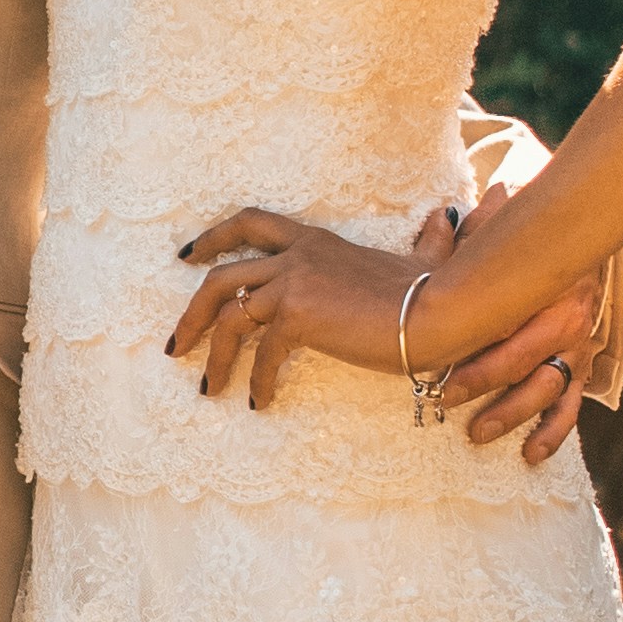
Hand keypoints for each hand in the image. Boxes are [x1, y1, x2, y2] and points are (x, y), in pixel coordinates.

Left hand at [167, 208, 423, 408]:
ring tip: (209, 387)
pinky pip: (262, 353)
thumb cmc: (434, 291)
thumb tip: (444, 219)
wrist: (438, 313)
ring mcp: (293, 282)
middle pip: (220, 276)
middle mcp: (297, 255)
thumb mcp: (421, 259)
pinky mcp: (297, 315)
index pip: (252, 223)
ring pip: (229, 317)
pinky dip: (257, 381)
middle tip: (178, 344)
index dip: (215, 237)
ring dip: (213, 355)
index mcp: (315, 241)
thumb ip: (428, 240)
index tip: (189, 257)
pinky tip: (260, 402)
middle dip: (192, 311)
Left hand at [421, 183, 601, 466]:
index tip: (438, 363)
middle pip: (524, 359)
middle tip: (444, 398)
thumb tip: (438, 221)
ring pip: (547, 388)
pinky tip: (530, 455)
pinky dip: (553, 432)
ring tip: (477, 434)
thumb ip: (471, 234)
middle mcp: (569, 318)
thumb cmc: (526, 229)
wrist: (580, 230)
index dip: (472, 345)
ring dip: (513, 414)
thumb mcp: (499, 225)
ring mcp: (578, 346)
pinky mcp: (581, 365)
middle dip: (483, 382)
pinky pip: (570, 405)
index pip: (507, 321)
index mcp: (548, 285)